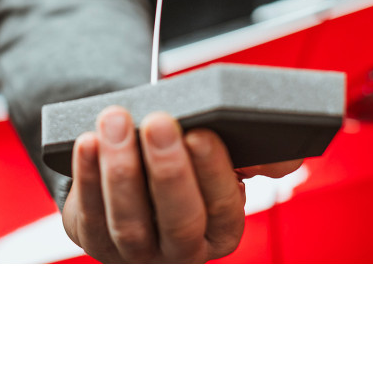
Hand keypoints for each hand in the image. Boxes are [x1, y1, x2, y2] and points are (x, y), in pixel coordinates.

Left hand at [62, 105, 302, 263]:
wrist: (136, 169)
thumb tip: (286, 153)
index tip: (201, 133)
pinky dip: (86, 176)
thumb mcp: (226, 155)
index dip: (213, 172)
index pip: (224, 209)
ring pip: (129, 221)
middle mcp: (181, 250)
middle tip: (159, 122)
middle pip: (179, 220)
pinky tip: (88, 141)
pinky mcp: (94, 240)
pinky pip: (90, 213)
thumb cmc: (187, 158)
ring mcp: (135, 252)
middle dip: (168, 169)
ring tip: (116, 120)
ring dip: (120, 167)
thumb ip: (258, 153)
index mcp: (222, 229)